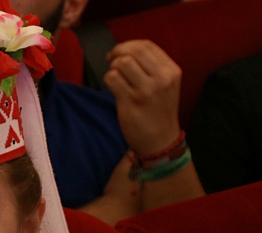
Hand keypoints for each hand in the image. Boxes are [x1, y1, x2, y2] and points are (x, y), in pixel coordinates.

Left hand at [104, 40, 182, 155]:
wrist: (160, 140)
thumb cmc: (159, 110)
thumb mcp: (166, 84)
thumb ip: (152, 66)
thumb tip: (127, 50)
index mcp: (171, 70)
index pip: (147, 45)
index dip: (128, 45)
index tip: (119, 52)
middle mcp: (161, 78)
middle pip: (134, 51)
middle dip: (117, 52)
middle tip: (110, 60)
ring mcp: (146, 90)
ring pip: (122, 63)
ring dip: (112, 67)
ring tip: (114, 77)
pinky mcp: (130, 102)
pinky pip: (112, 78)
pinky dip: (108, 79)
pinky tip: (112, 87)